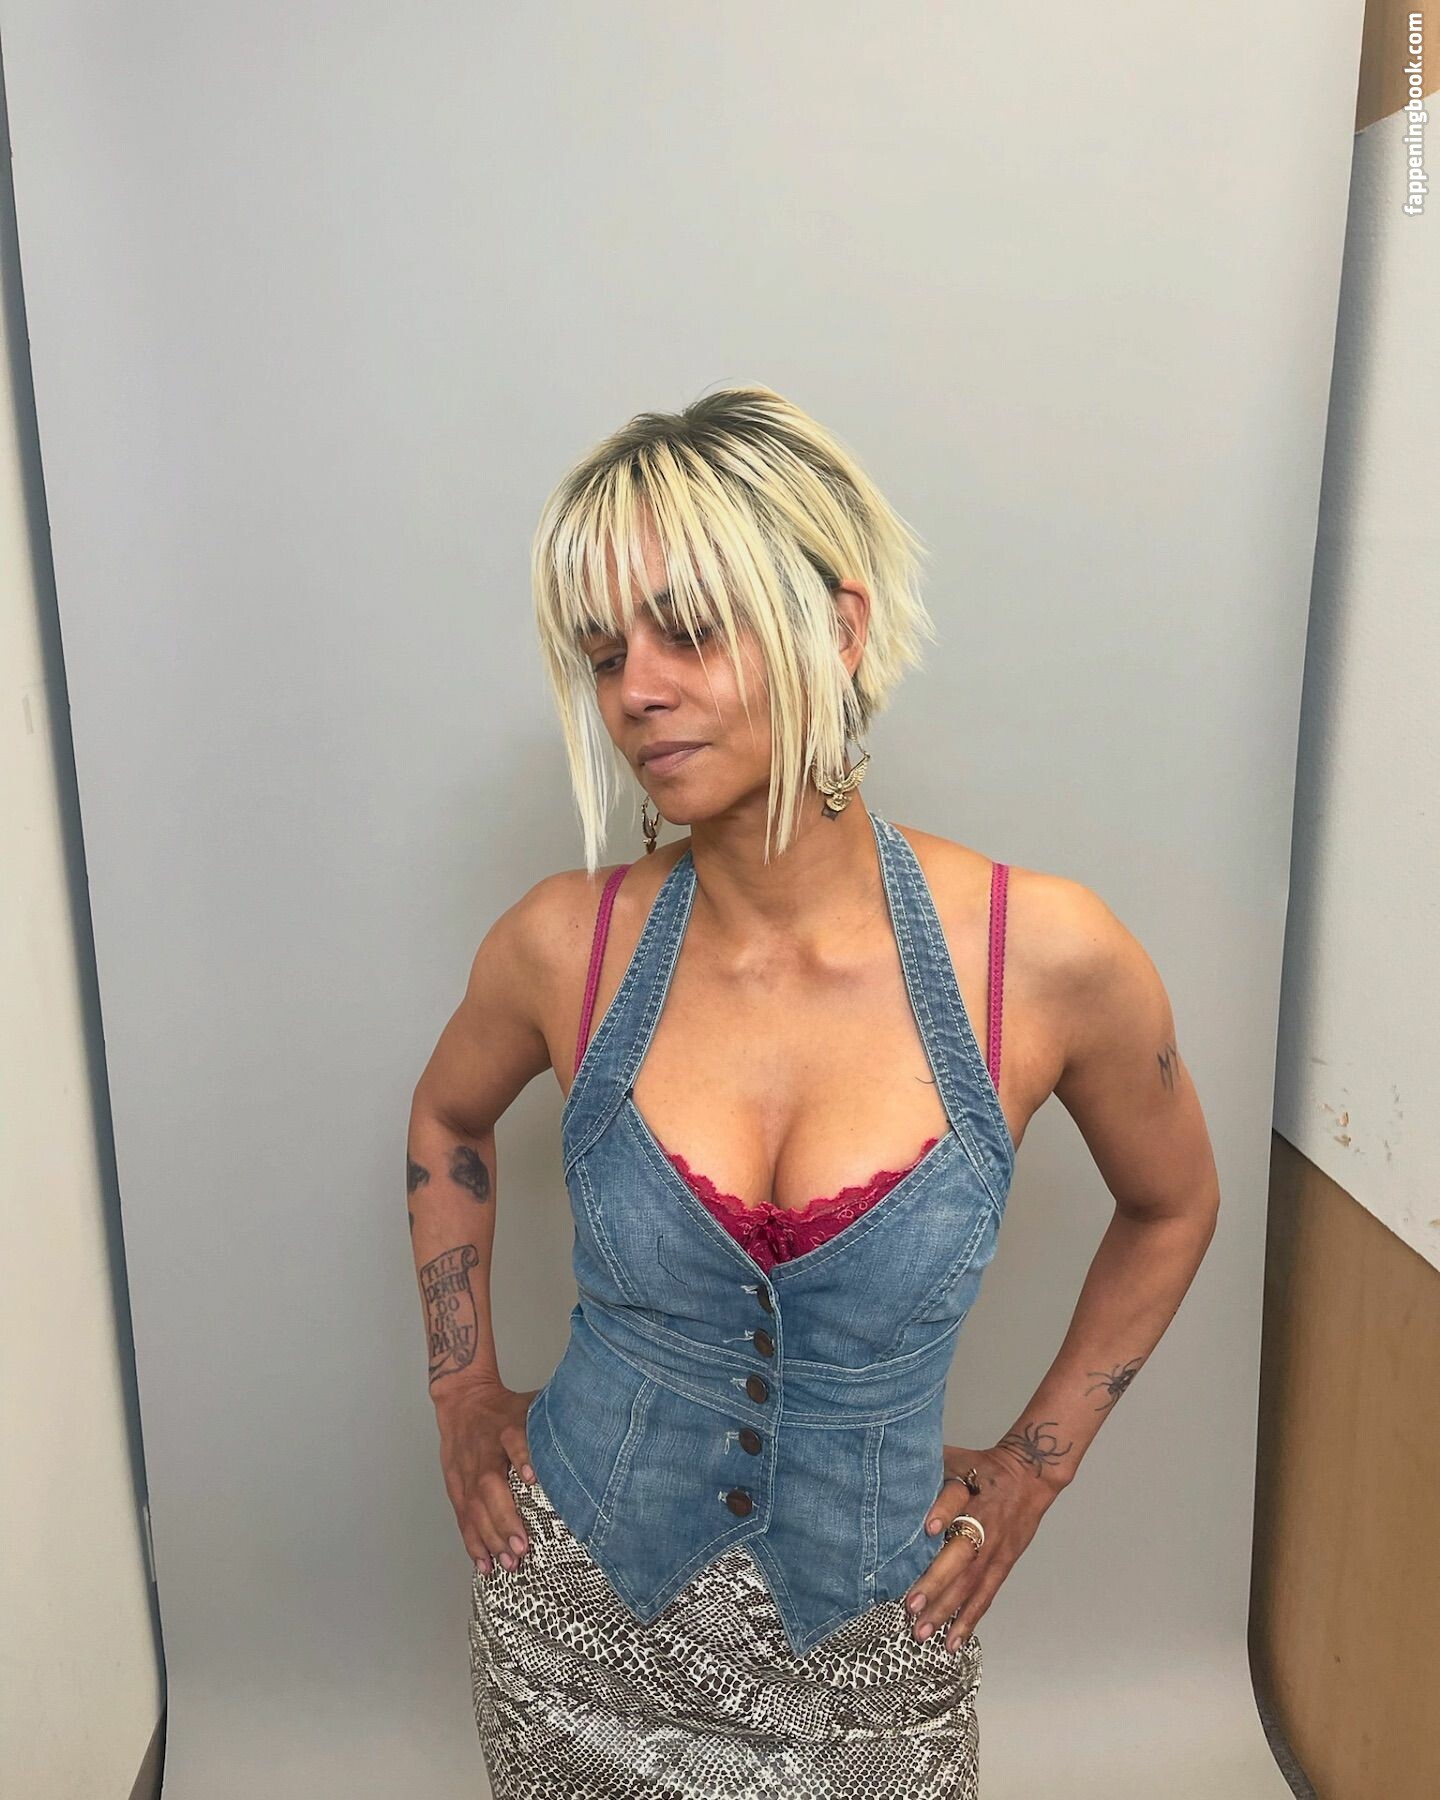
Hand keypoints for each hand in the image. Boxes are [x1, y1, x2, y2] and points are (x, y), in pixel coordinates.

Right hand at [433, 1381, 539, 1573]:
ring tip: (508, 1563)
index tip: (532, 1478)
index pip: (514, 1438)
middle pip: (489, 1482)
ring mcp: (466, 1470)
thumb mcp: (530, 1404)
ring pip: (474, 1506)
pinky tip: (485, 1563)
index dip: (522, 1456)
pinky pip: (463, 1516)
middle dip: (505, 1516)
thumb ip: (554, 1420)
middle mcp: (484, 1450)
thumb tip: (595, 1431)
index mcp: (506, 1426)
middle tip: (523, 1546)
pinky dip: (473, 1542)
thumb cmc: (504, 1407)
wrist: (462, 1400)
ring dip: (490, 1537)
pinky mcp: (455, 1485)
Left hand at [902, 1443, 1059, 1652]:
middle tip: (911, 1604)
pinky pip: (985, 1595)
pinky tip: (953, 1642)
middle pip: (963, 1552)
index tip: (926, 1528)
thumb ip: (930, 1468)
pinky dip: (969, 1619)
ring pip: (971, 1582)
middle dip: (937, 1580)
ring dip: (948, 1609)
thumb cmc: (983, 1467)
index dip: (943, 1511)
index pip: (956, 1497)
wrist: (1030, 1475)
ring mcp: (997, 1547)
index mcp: (972, 1489)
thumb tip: (889, 1472)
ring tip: (924, 1632)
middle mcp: (985, 1521)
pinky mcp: (1004, 1564)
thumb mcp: (958, 1457)